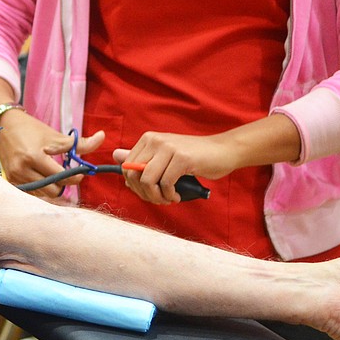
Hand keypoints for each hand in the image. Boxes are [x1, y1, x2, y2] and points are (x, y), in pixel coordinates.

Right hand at [0, 111, 104, 199]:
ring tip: (55, 175)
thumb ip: (81, 143)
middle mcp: (21, 169)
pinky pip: (32, 192)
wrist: (5, 125)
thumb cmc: (32, 129)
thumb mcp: (56, 135)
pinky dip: (41, 188)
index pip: (60, 177)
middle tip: (69, 175)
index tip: (80, 172)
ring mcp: (14, 176)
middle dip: (64, 185)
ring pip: (42, 194)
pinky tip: (44, 178)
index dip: (74, 177)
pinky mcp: (10, 180)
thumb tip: (103, 137)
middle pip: (52, 191)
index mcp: (33, 156)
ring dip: (52, 187)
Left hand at [114, 132, 236, 204]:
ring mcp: (168, 148)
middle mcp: (155, 140)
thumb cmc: (194, 157)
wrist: (224, 150)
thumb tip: (115, 156)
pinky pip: (165, 183)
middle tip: (158, 200)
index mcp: (148, 139)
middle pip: (133, 174)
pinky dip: (169, 195)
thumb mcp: (165, 157)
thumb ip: (141, 158)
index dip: (133, 186)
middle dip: (143, 193)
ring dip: (156, 197)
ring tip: (168, 199)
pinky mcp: (182, 158)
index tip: (147, 193)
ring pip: (147, 180)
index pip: (125, 167)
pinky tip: (177, 196)